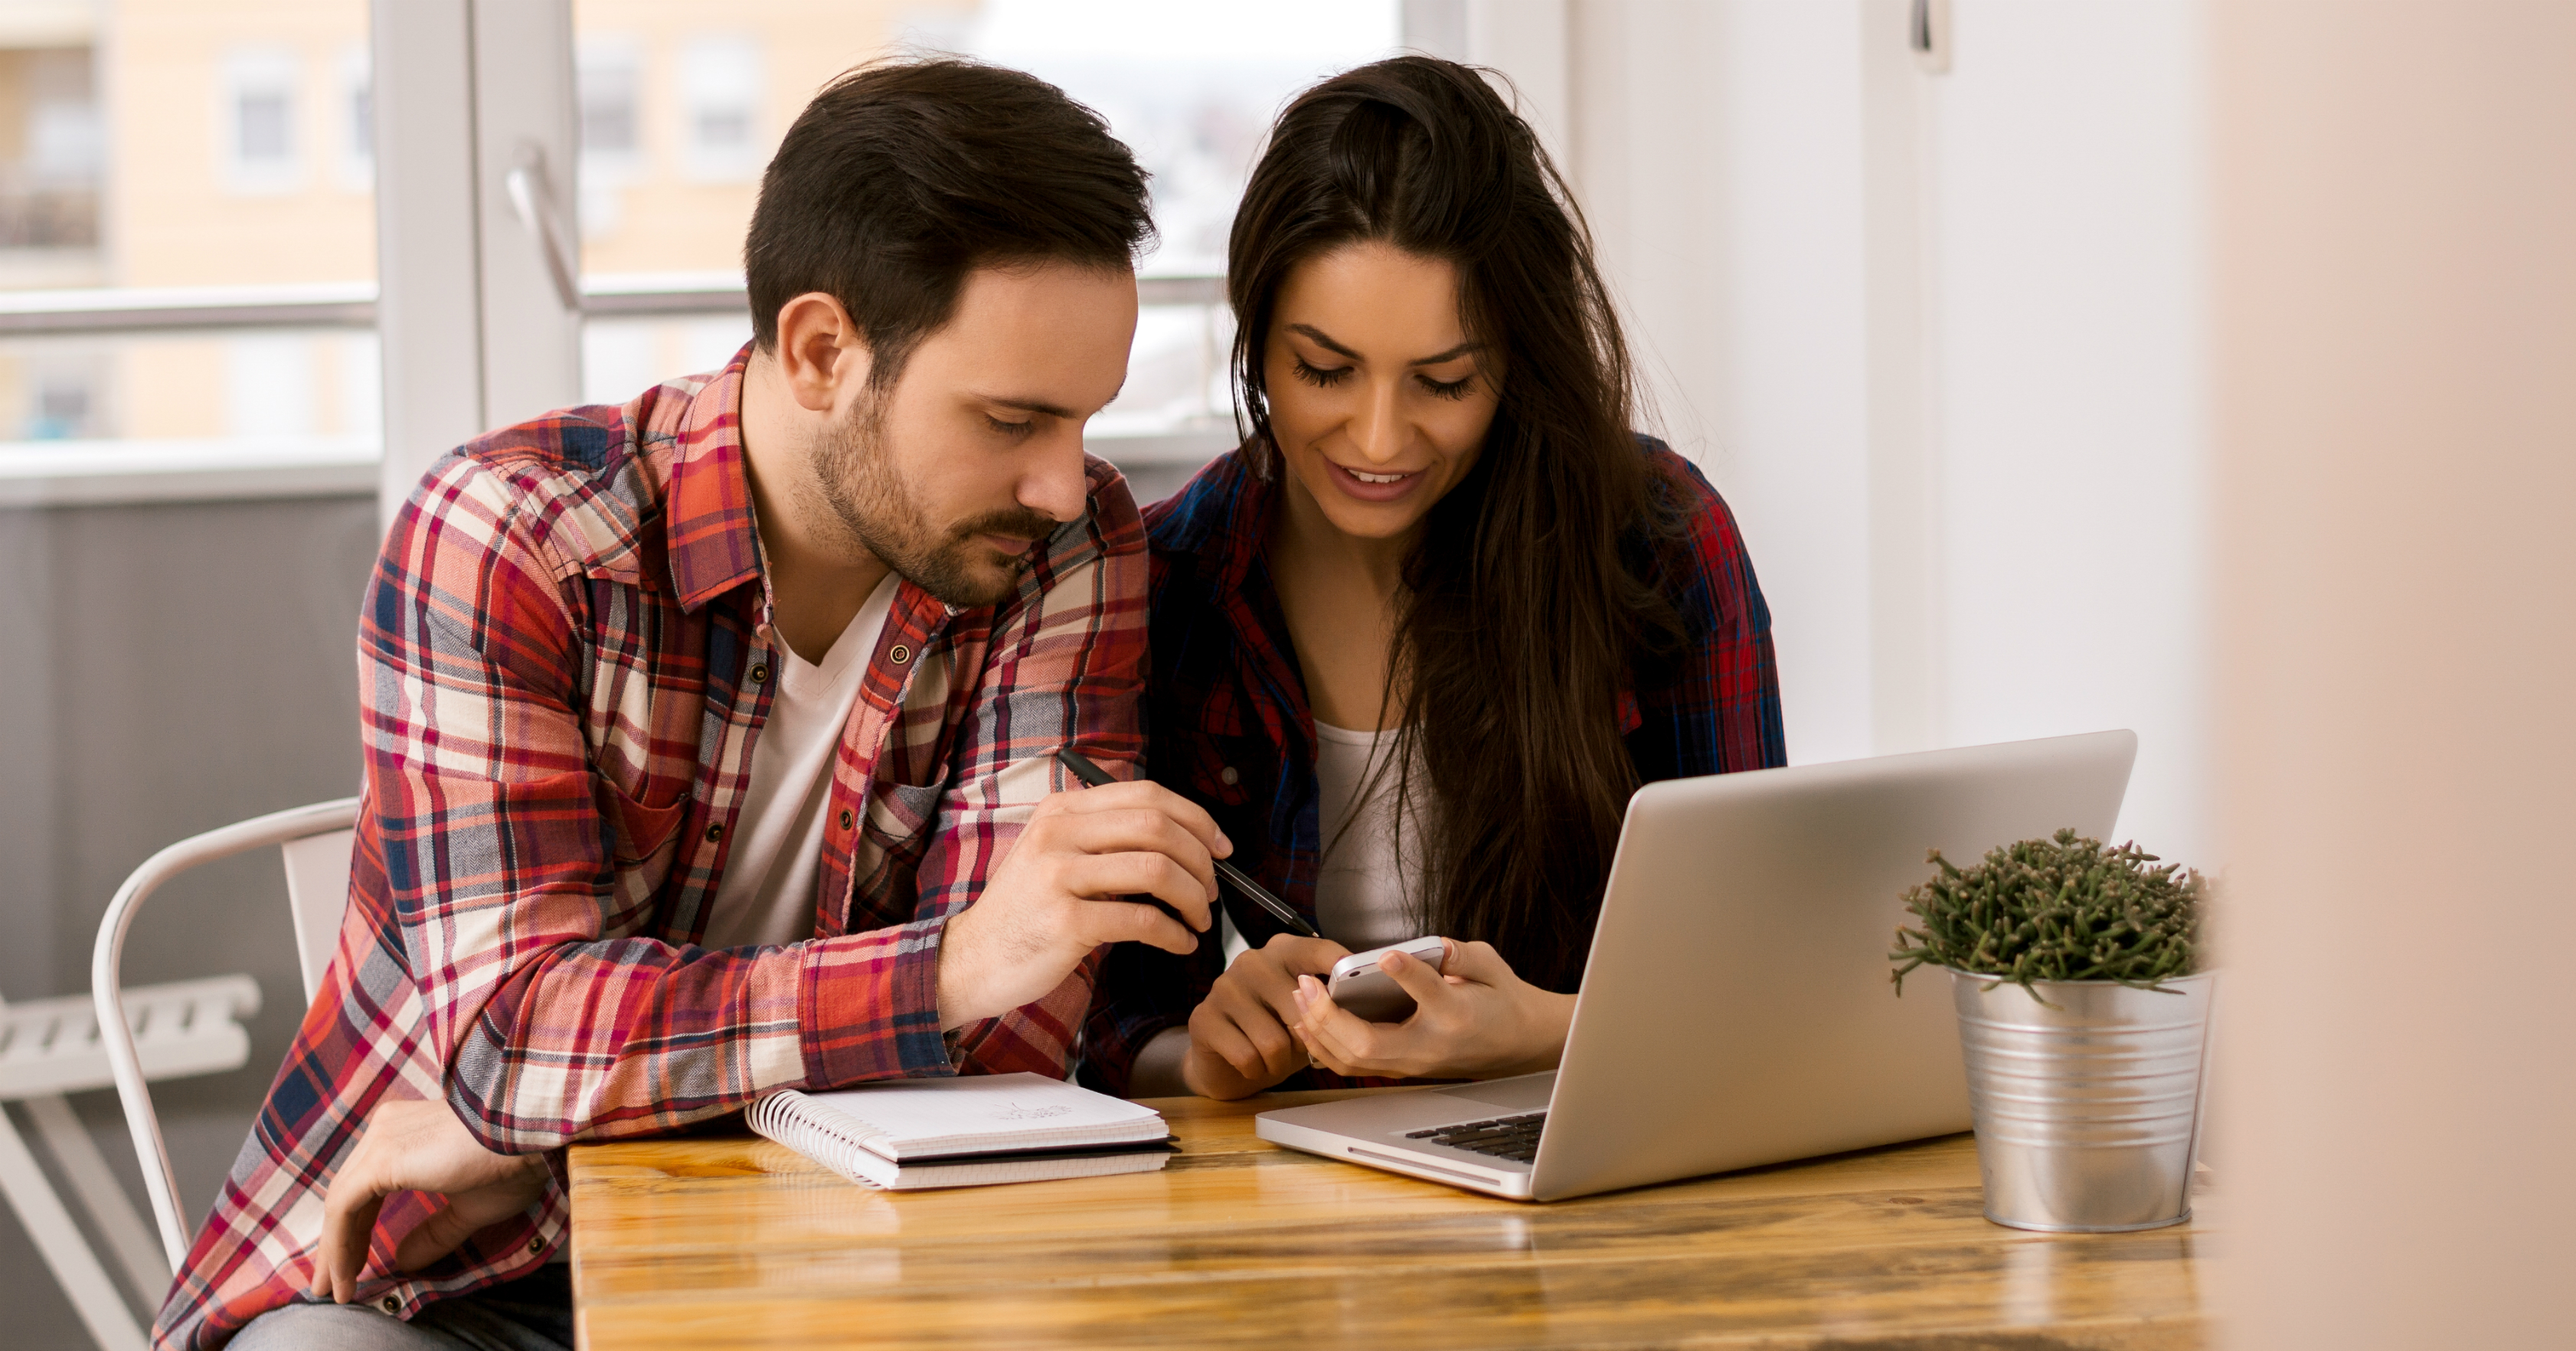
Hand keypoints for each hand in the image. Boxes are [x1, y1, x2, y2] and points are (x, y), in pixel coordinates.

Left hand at [307, 1097, 550, 1303]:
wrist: (533, 1132)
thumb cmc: (516, 1160)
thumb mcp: (473, 1206)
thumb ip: (435, 1232)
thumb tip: (404, 1260)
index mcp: (407, 1133)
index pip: (368, 1188)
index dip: (358, 1231)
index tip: (354, 1269)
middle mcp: (388, 1128)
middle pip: (349, 1195)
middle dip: (339, 1244)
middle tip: (333, 1286)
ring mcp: (382, 1139)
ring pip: (342, 1202)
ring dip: (336, 1250)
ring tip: (335, 1290)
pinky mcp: (382, 1157)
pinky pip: (344, 1207)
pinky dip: (340, 1243)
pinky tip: (345, 1272)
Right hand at [938, 779, 1230, 1028]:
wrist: (973, 959)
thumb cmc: (1028, 912)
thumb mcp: (1057, 856)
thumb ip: (1107, 839)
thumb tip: (1189, 844)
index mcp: (1062, 810)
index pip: (1146, 794)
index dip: (1196, 818)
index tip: (1220, 847)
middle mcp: (1058, 833)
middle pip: (1158, 826)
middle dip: (1200, 860)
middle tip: (1211, 890)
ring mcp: (1058, 876)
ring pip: (1156, 869)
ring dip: (1192, 898)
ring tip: (1198, 919)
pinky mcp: (1066, 922)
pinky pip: (1143, 919)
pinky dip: (1174, 933)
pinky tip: (1180, 943)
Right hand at [1181, 934, 1351, 1098]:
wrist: (1225, 1062)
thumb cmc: (1275, 1032)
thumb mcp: (1307, 1015)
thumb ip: (1326, 1003)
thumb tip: (1356, 1005)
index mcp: (1282, 951)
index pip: (1318, 949)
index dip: (1341, 965)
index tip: (1359, 982)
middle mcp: (1252, 962)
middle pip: (1299, 1004)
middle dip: (1306, 1038)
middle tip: (1300, 1049)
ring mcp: (1224, 987)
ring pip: (1274, 1039)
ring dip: (1280, 1062)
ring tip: (1274, 1060)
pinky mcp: (1204, 1017)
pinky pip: (1247, 1056)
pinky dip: (1257, 1070)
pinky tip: (1252, 1065)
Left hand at [1293, 940, 1575, 1080]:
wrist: (1519, 1044)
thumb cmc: (1503, 1001)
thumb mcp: (1491, 966)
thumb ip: (1462, 954)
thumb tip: (1432, 945)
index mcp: (1457, 1014)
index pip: (1430, 995)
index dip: (1408, 975)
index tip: (1388, 956)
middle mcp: (1430, 1046)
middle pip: (1369, 1044)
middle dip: (1328, 1015)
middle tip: (1306, 983)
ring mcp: (1414, 1064)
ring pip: (1354, 1060)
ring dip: (1319, 1031)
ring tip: (1299, 997)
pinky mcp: (1404, 1069)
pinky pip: (1355, 1066)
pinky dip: (1325, 1047)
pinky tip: (1309, 1023)